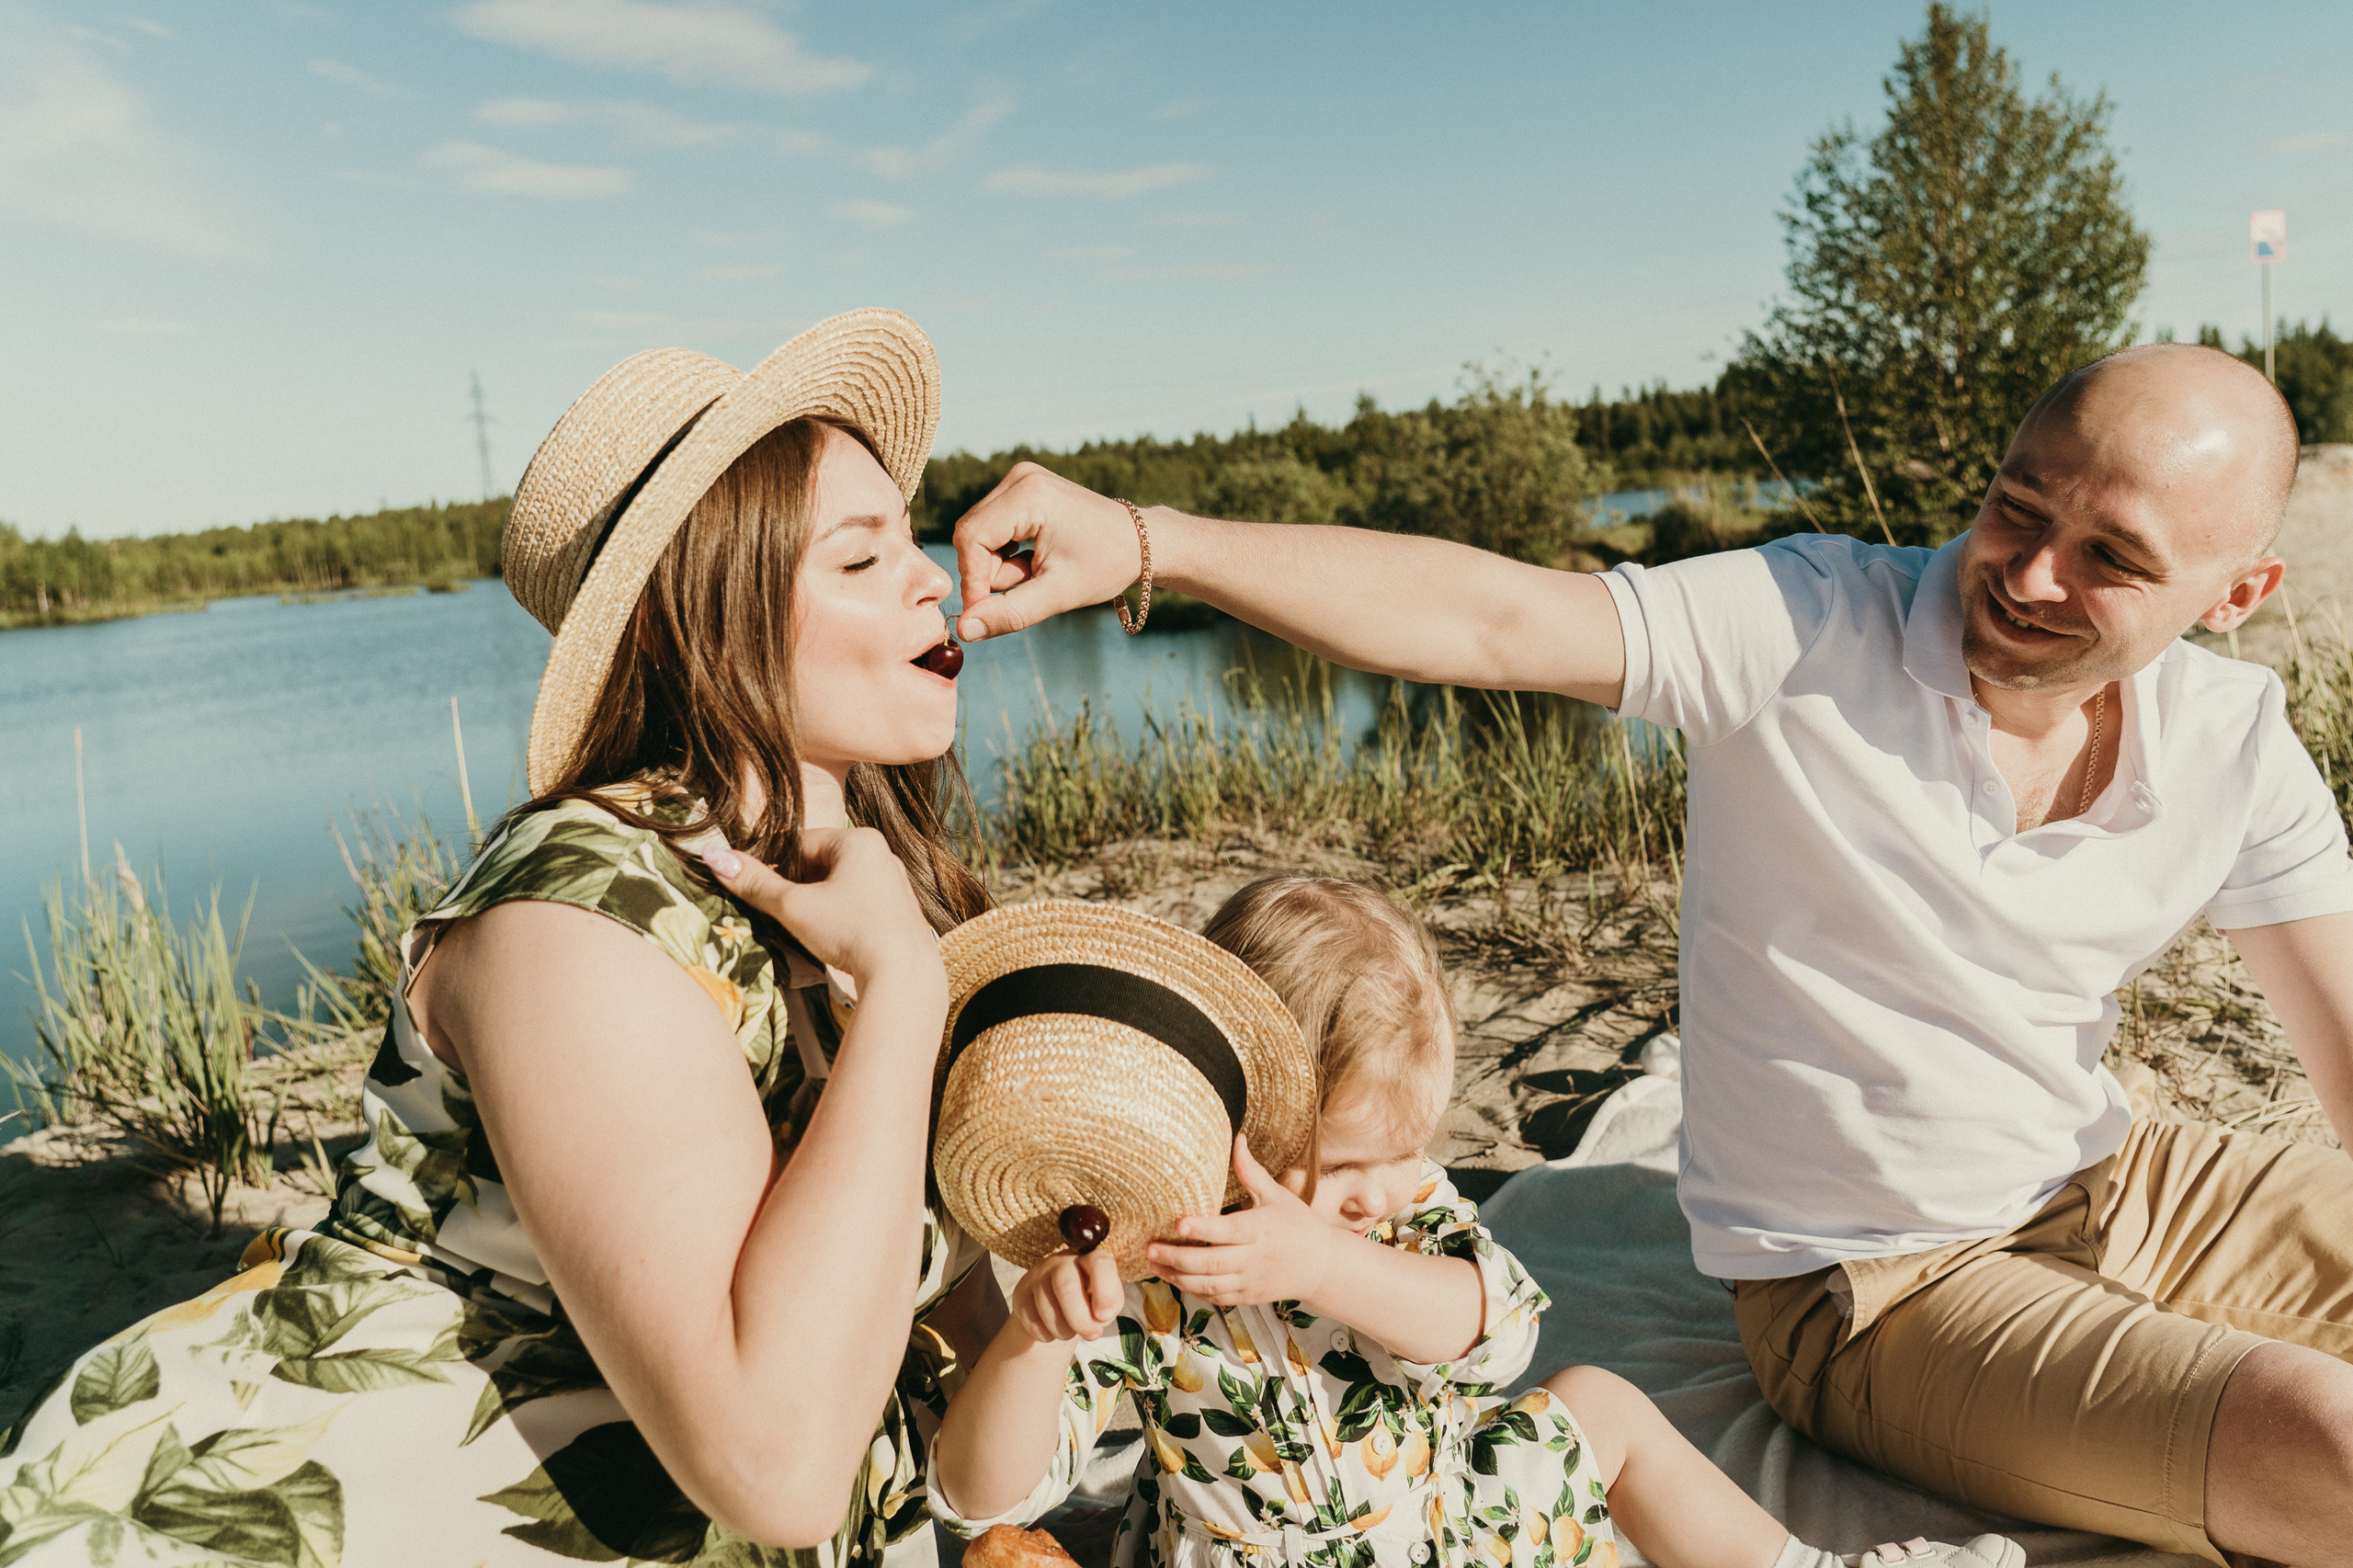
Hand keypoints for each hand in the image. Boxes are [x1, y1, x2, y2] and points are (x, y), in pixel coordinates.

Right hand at [699, 829, 939, 991]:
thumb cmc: (849, 931)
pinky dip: (841, 916)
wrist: (903, 973)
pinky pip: (859, 903)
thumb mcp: (794, 906)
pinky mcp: (901, 910)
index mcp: (858, 839)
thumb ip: (755, 882)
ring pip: (840, 885)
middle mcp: (881, 853)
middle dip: (797, 887)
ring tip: (806, 930)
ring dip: (817, 903)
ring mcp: (895, 882)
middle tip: (781, 914)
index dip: (774, 866)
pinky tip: (833, 939)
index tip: (759, 892)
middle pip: (821, 863)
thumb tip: (713, 856)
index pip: (800, 843)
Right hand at [952, 462, 1150, 640]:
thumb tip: (964, 630)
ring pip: (979, 534)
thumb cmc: (1106, 566)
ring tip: (1037, 573)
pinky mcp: (1022, 489)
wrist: (1139, 543)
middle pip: (971, 535)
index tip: (985, 612)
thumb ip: (1009, 613)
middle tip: (1026, 589)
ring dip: (1000, 566)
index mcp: (1030, 495)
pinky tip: (1035, 560)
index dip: (973, 579)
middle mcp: (1020, 478)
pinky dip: (1006, 553)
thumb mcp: (1058, 595)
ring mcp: (1020, 480)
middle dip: (989, 572)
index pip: (971, 538)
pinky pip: (992, 528)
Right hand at [1010, 1250, 1121, 1342]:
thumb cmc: (1090, 1302)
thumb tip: (1098, 1317)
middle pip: (1066, 1285)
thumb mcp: (1107, 1302)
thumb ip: (1110, 1306)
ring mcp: (1038, 1275)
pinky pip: (1032, 1321)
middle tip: (1092, 1334)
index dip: (1104, 1292)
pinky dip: (1046, 1335)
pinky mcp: (1021, 1293)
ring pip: (1048, 1308)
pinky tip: (1052, 1331)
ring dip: (1064, 1331)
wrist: (1058, 1307)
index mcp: (1089, 1258)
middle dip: (1081, 1319)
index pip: (1099, 1263)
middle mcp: (1061, 1261)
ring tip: (1071, 1331)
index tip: (1105, 1316)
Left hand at [1145, 1136, 1334, 1306]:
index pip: (1228, 1231)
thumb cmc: (1298, 1226)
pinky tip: (1174, 1278)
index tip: (1179, 1223)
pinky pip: (1215, 1297)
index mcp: (1260, 1230)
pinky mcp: (1247, 1296)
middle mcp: (1254, 1258)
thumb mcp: (1278, 1196)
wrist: (1321, 1266)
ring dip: (1178, 1277)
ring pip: (1209, 1285)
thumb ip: (1251, 1172)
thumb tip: (1237, 1139)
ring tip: (1154, 1264)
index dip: (1203, 1229)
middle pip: (1211, 1263)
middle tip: (1151, 1248)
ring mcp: (1249, 1281)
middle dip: (1177, 1258)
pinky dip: (1193, 1291)